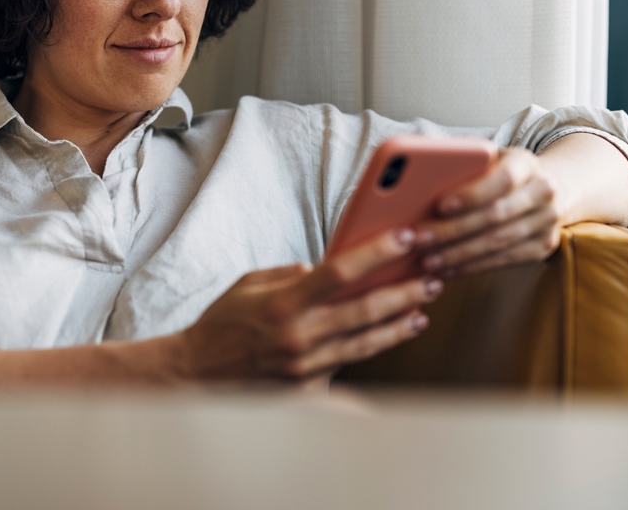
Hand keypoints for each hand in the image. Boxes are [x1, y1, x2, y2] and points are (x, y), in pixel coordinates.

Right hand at [177, 232, 441, 385]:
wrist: (197, 376)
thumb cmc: (222, 324)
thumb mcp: (248, 285)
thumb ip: (288, 274)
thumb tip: (322, 268)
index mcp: (283, 303)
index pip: (341, 271)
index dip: (378, 252)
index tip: (406, 236)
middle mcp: (298, 336)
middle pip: (366, 309)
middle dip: (405, 291)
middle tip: (431, 278)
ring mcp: (305, 367)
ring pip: (366, 342)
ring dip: (399, 324)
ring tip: (421, 310)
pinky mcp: (308, 391)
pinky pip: (346, 364)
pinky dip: (370, 347)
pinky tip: (391, 334)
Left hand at [412, 147, 562, 278]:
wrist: (547, 188)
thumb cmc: (498, 172)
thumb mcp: (487, 160)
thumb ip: (462, 167)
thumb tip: (416, 184)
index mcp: (525, 163)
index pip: (501, 179)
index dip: (471, 194)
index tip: (440, 206)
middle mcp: (543, 191)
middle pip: (495, 215)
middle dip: (453, 230)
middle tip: (420, 239)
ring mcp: (547, 221)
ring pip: (498, 242)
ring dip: (458, 254)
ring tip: (427, 260)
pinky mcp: (544, 246)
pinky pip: (504, 260)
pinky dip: (471, 267)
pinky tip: (447, 270)